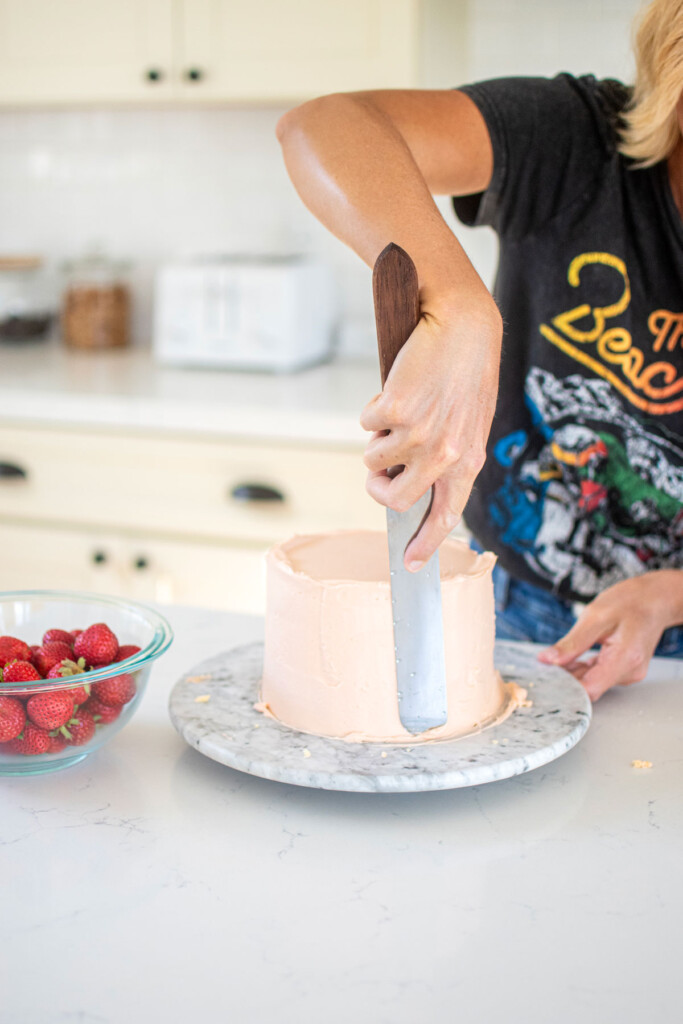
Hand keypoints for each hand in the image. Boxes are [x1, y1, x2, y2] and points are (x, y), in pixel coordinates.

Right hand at [360, 301, 500, 570]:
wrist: (462, 324)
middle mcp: (444, 454)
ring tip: (403, 407)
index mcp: (468, 461)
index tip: (410, 565)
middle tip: (378, 470)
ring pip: (374, 457)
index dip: (425, 543)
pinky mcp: (395, 410)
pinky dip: (374, 406)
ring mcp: (418, 434)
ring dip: (379, 436)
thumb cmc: (465, 371)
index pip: (444, 515)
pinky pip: (366, 423)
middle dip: (378, 486)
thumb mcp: (469, 422)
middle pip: (396, 497)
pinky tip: (398, 386)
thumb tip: (410, 483)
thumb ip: (448, 457)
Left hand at [538, 571, 682, 700]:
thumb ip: (572, 643)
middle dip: (564, 679)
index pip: (590, 689)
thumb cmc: (630, 602)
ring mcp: (628, 672)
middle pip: (589, 687)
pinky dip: (582, 669)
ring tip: (554, 660)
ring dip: (572, 673)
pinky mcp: (624, 669)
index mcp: (625, 659)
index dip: (565, 687)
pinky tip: (569, 660)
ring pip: (592, 682)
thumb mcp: (595, 616)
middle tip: (543, 666)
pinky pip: (598, 675)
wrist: (655, 598)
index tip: (546, 678)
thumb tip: (548, 660)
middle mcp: (629, 671)